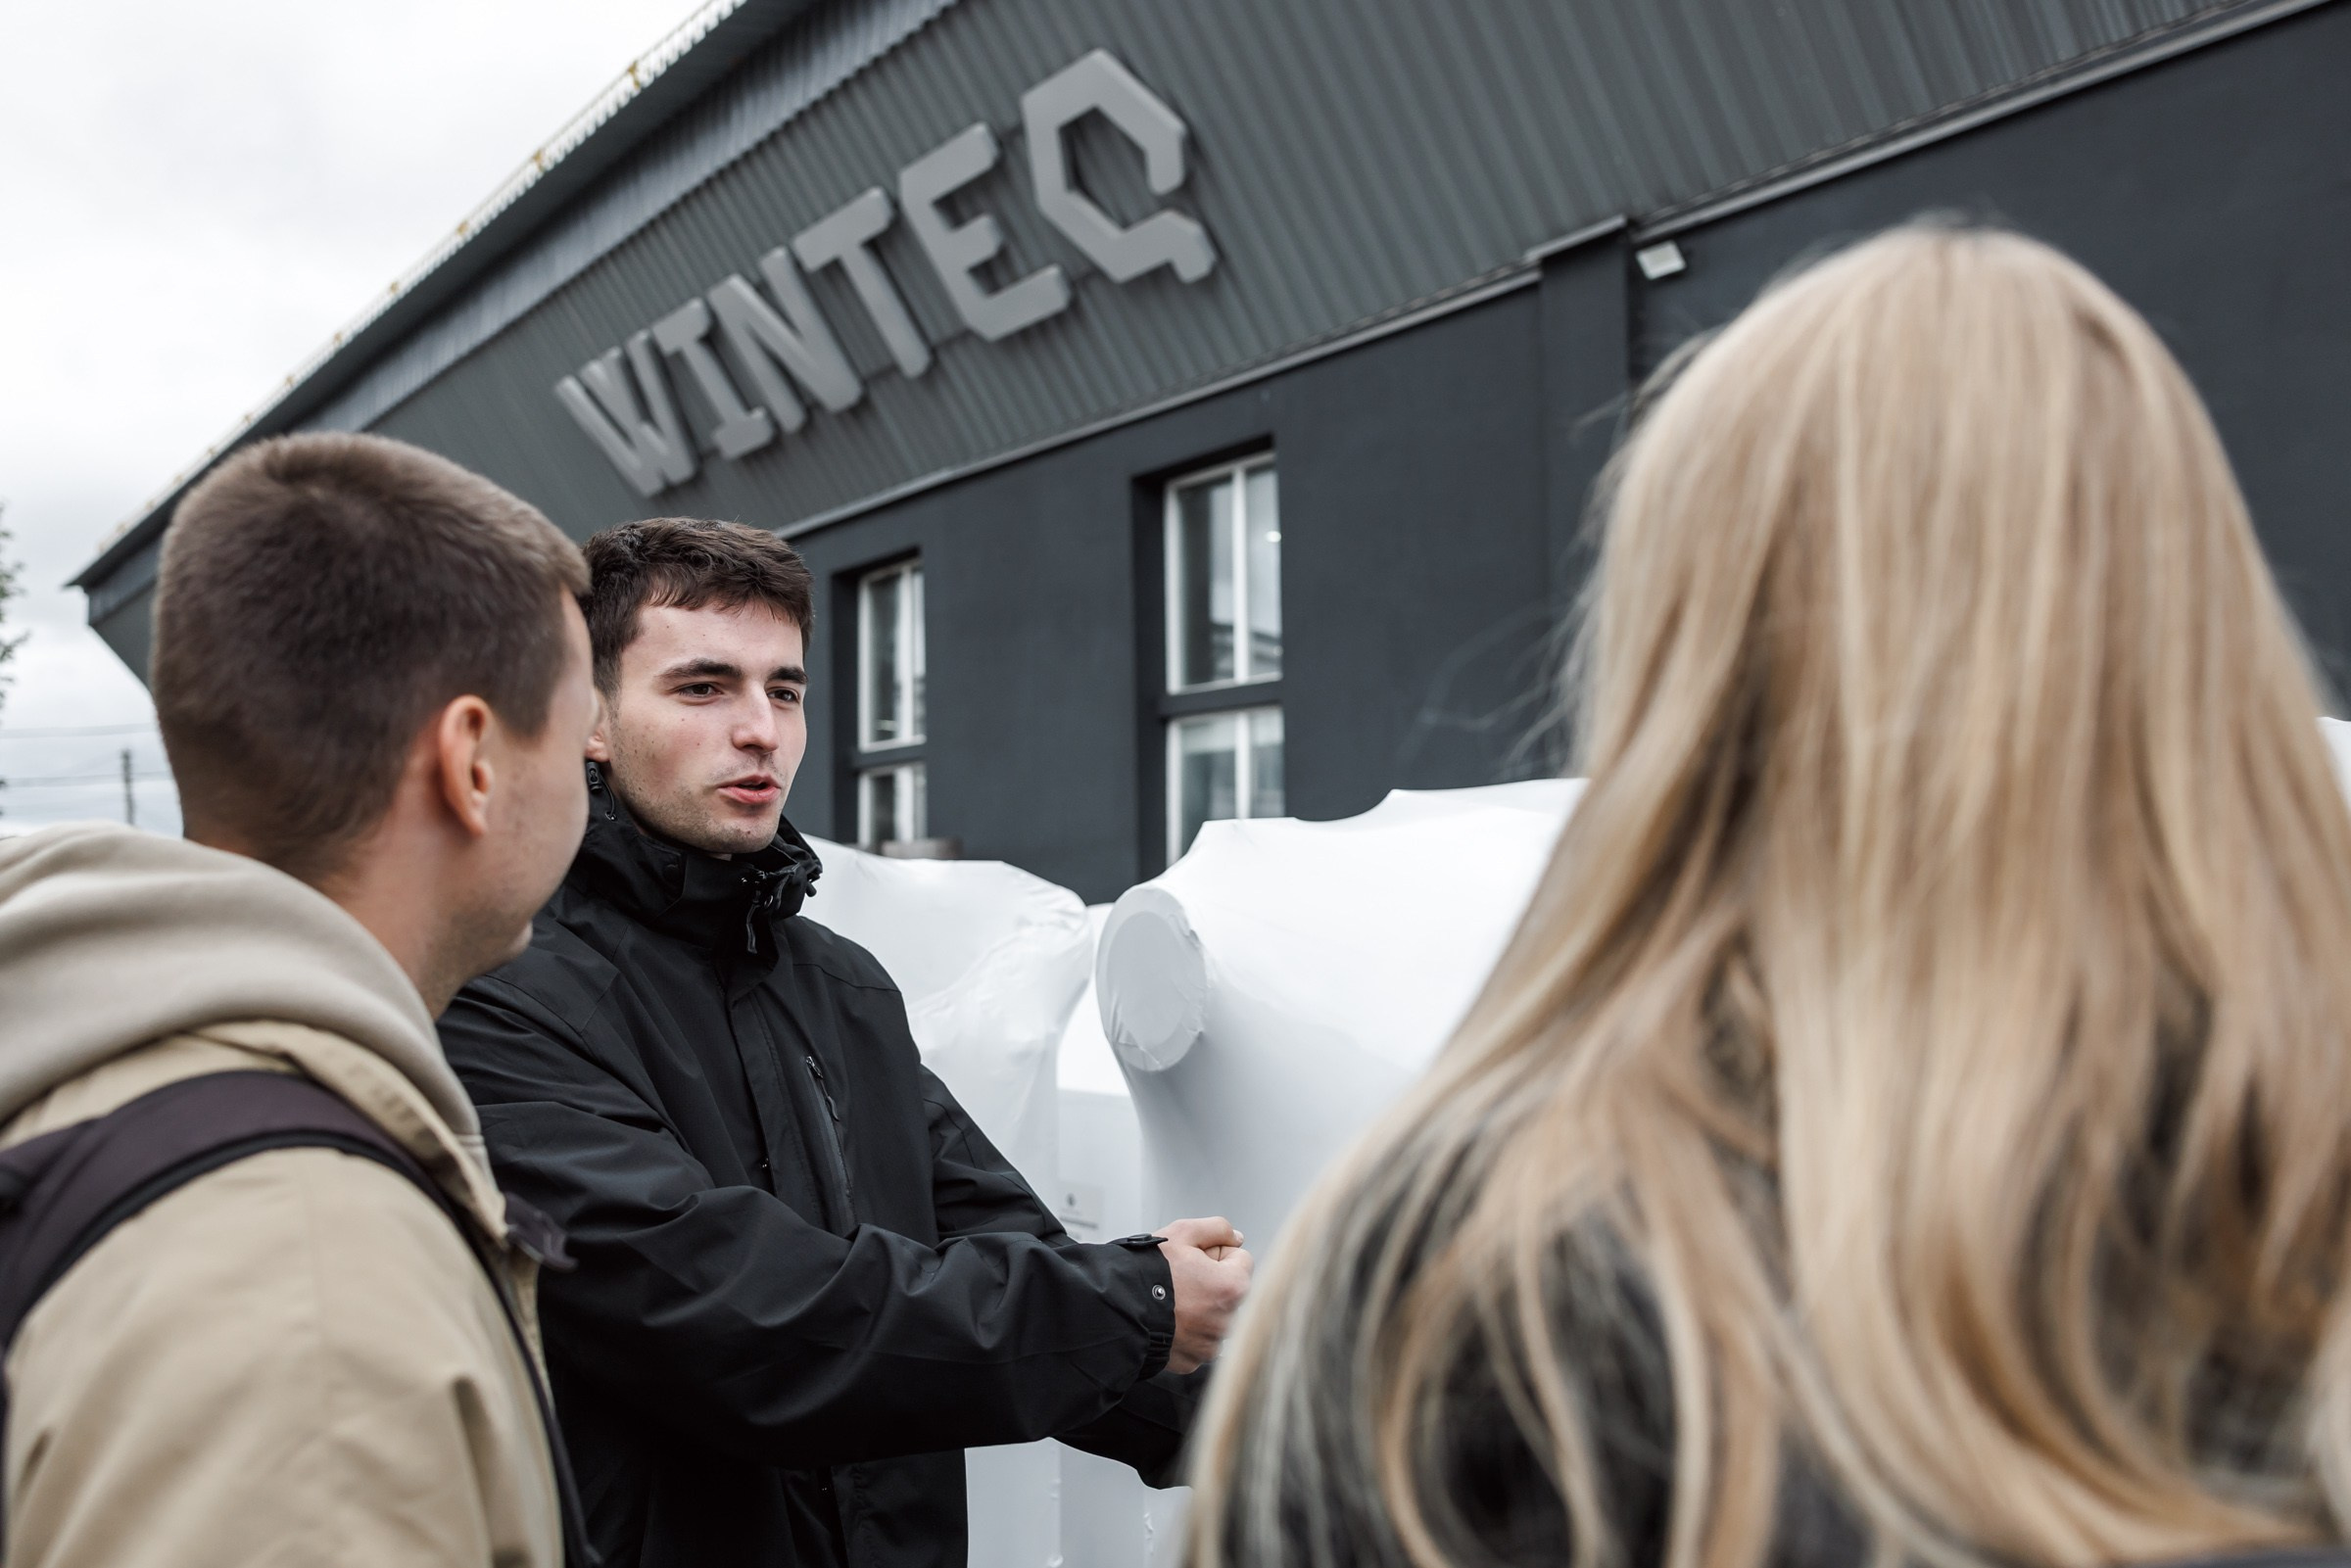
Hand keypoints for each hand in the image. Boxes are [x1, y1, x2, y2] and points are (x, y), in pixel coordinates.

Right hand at [1157, 1216, 1252, 1373]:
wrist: (1116, 1309)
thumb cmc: (1147, 1273)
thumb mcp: (1182, 1233)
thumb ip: (1217, 1228)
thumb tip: (1236, 1237)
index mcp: (1233, 1287)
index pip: (1241, 1260)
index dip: (1216, 1253)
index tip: (1194, 1259)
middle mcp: (1228, 1321)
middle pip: (1228, 1291)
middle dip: (1210, 1282)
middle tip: (1180, 1279)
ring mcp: (1210, 1344)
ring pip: (1213, 1316)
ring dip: (1199, 1308)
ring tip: (1172, 1300)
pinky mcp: (1193, 1361)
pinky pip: (1197, 1340)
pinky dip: (1186, 1331)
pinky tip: (1168, 1320)